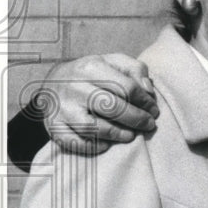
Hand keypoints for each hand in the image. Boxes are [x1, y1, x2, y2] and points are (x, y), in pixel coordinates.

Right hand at [38, 54, 159, 153]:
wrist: (53, 80)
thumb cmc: (93, 73)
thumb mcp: (113, 61)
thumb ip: (135, 70)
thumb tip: (148, 90)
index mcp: (92, 68)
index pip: (126, 87)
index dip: (145, 101)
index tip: (154, 110)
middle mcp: (75, 87)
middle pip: (112, 107)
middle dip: (136, 119)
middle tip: (148, 125)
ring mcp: (62, 108)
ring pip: (92, 127)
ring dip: (116, 134)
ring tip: (131, 135)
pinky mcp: (53, 125)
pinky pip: (72, 141)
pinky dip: (91, 146)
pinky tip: (106, 145)